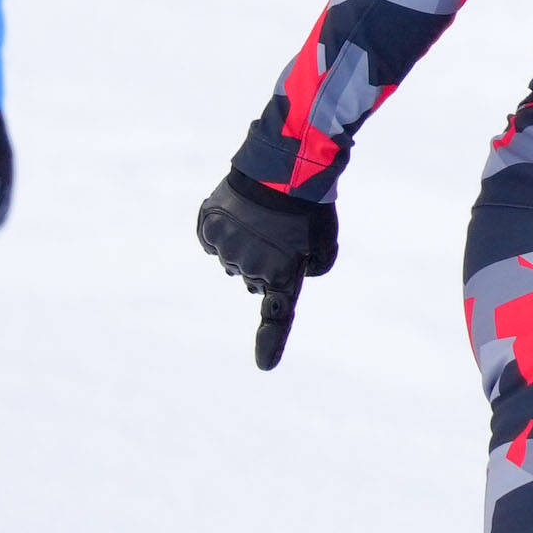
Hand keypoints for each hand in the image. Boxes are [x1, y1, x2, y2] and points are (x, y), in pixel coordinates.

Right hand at [195, 173, 337, 370]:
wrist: (285, 166)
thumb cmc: (311, 207)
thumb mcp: (324, 245)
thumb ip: (311, 269)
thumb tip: (289, 274)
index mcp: (281, 276)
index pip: (276, 319)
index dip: (270, 343)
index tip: (264, 366)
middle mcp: (250, 270)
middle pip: (254, 280)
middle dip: (264, 265)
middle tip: (280, 236)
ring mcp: (227, 249)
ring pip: (233, 260)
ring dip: (246, 245)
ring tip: (262, 218)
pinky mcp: (209, 229)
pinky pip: (214, 241)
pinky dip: (225, 230)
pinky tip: (240, 212)